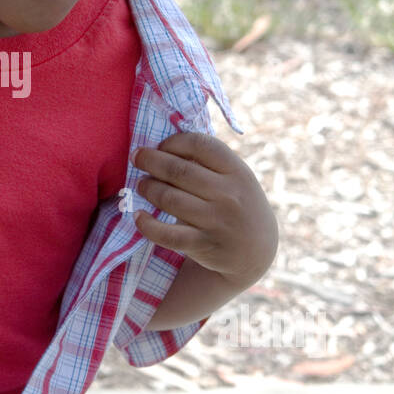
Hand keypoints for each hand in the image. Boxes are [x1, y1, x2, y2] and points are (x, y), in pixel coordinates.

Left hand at [131, 131, 278, 287]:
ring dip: (149, 188)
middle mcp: (229, 195)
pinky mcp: (204, 245)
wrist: (256, 251)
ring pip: (170, 199)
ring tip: (141, 185)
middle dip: (151, 160)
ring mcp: (217, 221)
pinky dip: (148, 225)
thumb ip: (210, 164)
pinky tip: (139, 216)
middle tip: (137, 158)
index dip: (174, 142)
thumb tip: (164, 147)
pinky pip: (168, 234)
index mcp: (238, 172)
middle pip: (180, 170)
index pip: (201, 145)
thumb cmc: (237, 205)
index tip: (161, 145)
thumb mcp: (236, 180)